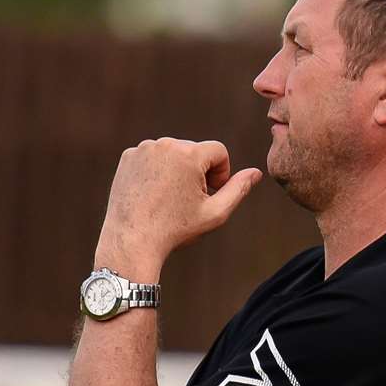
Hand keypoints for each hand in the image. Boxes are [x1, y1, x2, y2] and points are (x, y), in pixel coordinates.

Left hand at [97, 138, 261, 268]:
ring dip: (178, 171)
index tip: (209, 194)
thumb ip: (238, 189)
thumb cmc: (176, 229)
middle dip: (198, 172)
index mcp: (189, 154)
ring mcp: (144, 149)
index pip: (219, 152)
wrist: (132, 240)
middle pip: (195, 151)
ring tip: (170, 198)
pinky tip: (153, 194)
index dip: (221, 174)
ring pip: (174, 153)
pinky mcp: (129, 157)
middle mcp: (165, 144)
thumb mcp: (215, 213)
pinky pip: (153, 157)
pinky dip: (157, 171)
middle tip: (189, 200)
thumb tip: (256, 172)